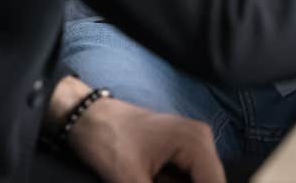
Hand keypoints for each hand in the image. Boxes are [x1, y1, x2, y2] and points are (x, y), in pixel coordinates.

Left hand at [55, 79, 223, 182]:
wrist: (87, 118)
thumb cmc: (107, 140)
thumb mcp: (131, 181)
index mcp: (196, 143)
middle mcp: (201, 142)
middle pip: (208, 182)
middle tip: (149, 182)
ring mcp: (192, 146)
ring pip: (195, 182)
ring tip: (145, 178)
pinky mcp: (180, 153)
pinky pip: (184, 180)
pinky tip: (147, 179)